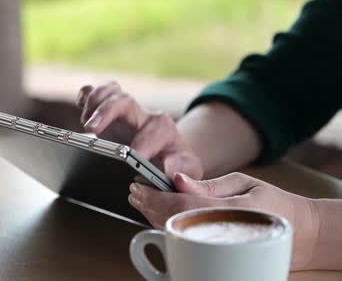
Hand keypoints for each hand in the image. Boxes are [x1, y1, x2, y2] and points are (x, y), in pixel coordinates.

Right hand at [76, 82, 203, 179]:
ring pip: (111, 92)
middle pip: (126, 102)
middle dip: (107, 111)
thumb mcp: (185, 169)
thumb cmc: (174, 165)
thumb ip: (181, 170)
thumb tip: (167, 168)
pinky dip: (86, 94)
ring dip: (95, 102)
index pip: (155, 129)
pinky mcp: (108, 110)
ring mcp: (124, 111)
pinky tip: (80, 105)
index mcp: (164, 130)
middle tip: (92, 129)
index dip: (144, 141)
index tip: (133, 155)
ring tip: (85, 123)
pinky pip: (97, 92)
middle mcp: (142, 116)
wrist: (168, 155)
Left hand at [128, 172, 318, 270]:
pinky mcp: (217, 254)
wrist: (300, 233)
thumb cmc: (275, 204)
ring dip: (153, 217)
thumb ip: (209, 185)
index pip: (181, 207)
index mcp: (232, 212)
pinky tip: (158, 215)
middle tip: (134, 193)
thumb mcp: (244, 183)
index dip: (154, 198)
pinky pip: (186, 241)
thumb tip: (177, 180)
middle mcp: (223, 233)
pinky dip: (167, 227)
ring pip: (176, 234)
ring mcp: (219, 247)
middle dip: (148, 207)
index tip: (137, 187)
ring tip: (141, 201)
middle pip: (172, 222)